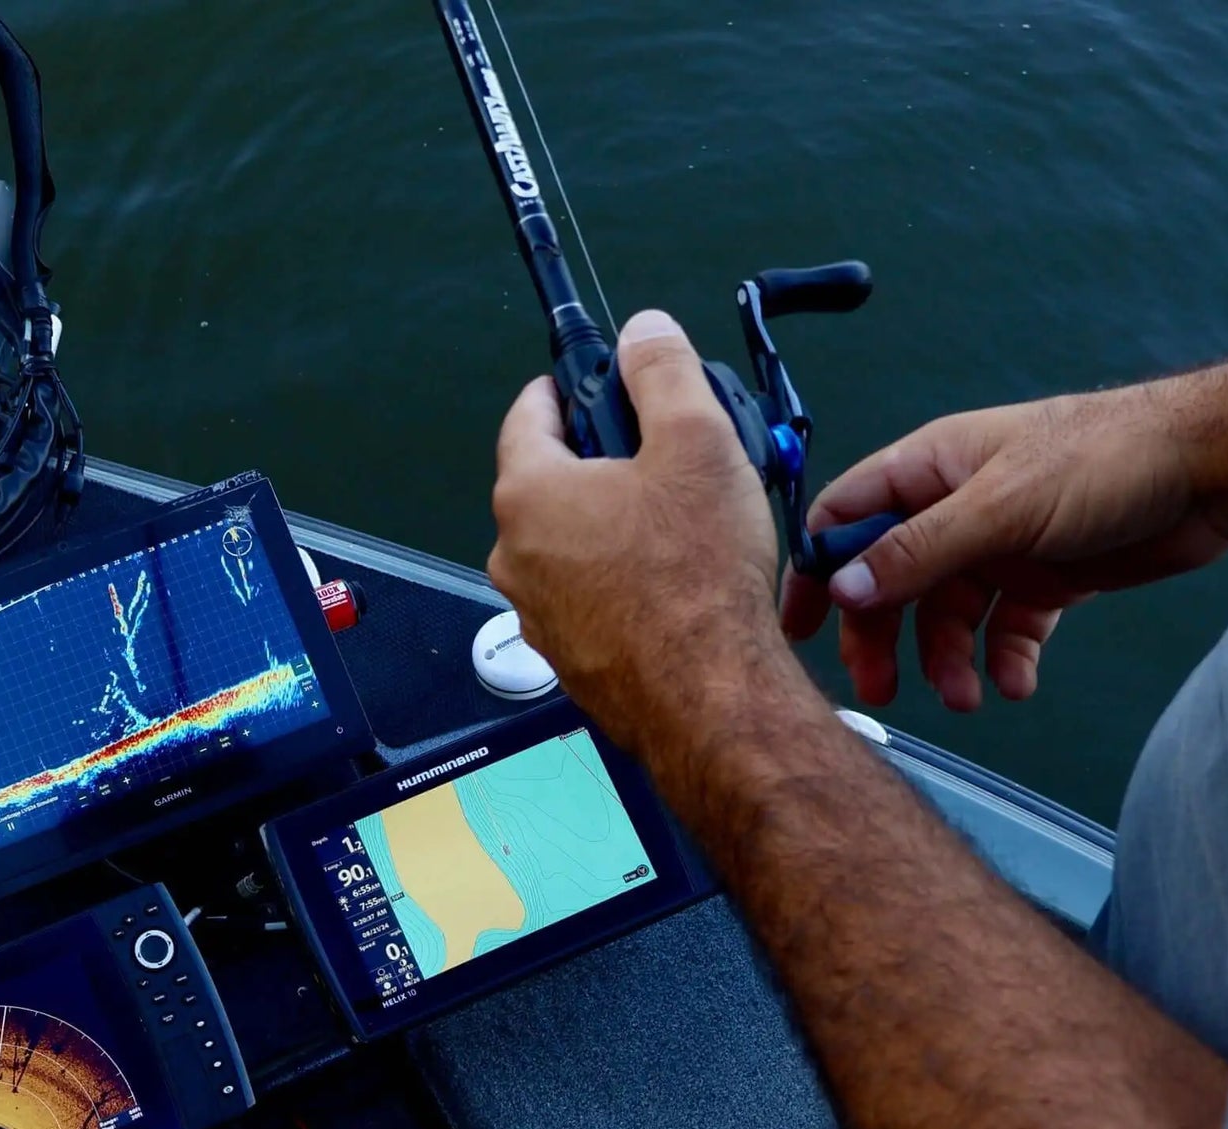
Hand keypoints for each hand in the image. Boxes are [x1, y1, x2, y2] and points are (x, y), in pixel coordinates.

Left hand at [490, 309, 782, 747]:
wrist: (710, 697)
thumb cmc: (697, 579)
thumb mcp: (697, 442)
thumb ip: (663, 373)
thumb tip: (644, 333)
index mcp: (530, 493)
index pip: (529, 414)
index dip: (565, 387)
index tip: (589, 380)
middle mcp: (517, 556)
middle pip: (553, 481)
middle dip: (604, 461)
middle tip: (665, 455)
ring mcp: (539, 613)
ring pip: (573, 544)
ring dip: (616, 526)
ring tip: (685, 526)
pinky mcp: (571, 656)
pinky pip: (590, 597)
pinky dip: (624, 581)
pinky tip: (678, 583)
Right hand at [778, 384, 1227, 710]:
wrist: (1208, 471)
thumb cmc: (1102, 460)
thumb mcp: (1000, 507)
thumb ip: (919, 551)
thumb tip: (843, 591)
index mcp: (930, 469)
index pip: (847, 519)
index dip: (817, 570)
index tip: (798, 628)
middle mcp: (956, 508)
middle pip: (892, 581)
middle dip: (884, 637)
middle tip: (882, 690)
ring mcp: (1001, 546)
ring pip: (949, 615)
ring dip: (948, 660)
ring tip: (968, 698)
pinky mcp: (1046, 579)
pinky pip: (1006, 631)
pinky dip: (1005, 660)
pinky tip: (1017, 684)